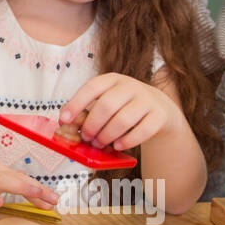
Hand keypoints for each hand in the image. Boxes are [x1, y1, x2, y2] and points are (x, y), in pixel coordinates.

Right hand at [0, 161, 58, 216]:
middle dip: (36, 187)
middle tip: (53, 198)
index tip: (55, 200)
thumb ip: (9, 183)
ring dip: (20, 185)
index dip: (40, 190)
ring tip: (35, 192)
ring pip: (1, 181)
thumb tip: (30, 182)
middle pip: (16, 178)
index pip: (23, 179)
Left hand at [60, 73, 177, 151]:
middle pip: (106, 105)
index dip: (76, 104)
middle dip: (92, 125)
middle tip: (86, 137)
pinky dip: (127, 141)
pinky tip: (118, 145)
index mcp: (112, 79)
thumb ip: (88, 109)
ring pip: (123, 120)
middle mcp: (130, 86)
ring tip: (99, 143)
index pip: (92, 88)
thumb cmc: (124, 107)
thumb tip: (66, 123)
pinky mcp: (159, 116)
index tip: (64, 120)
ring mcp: (147, 100)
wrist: (160, 108)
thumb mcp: (107, 100)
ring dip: (107, 135)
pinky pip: (143, 131)